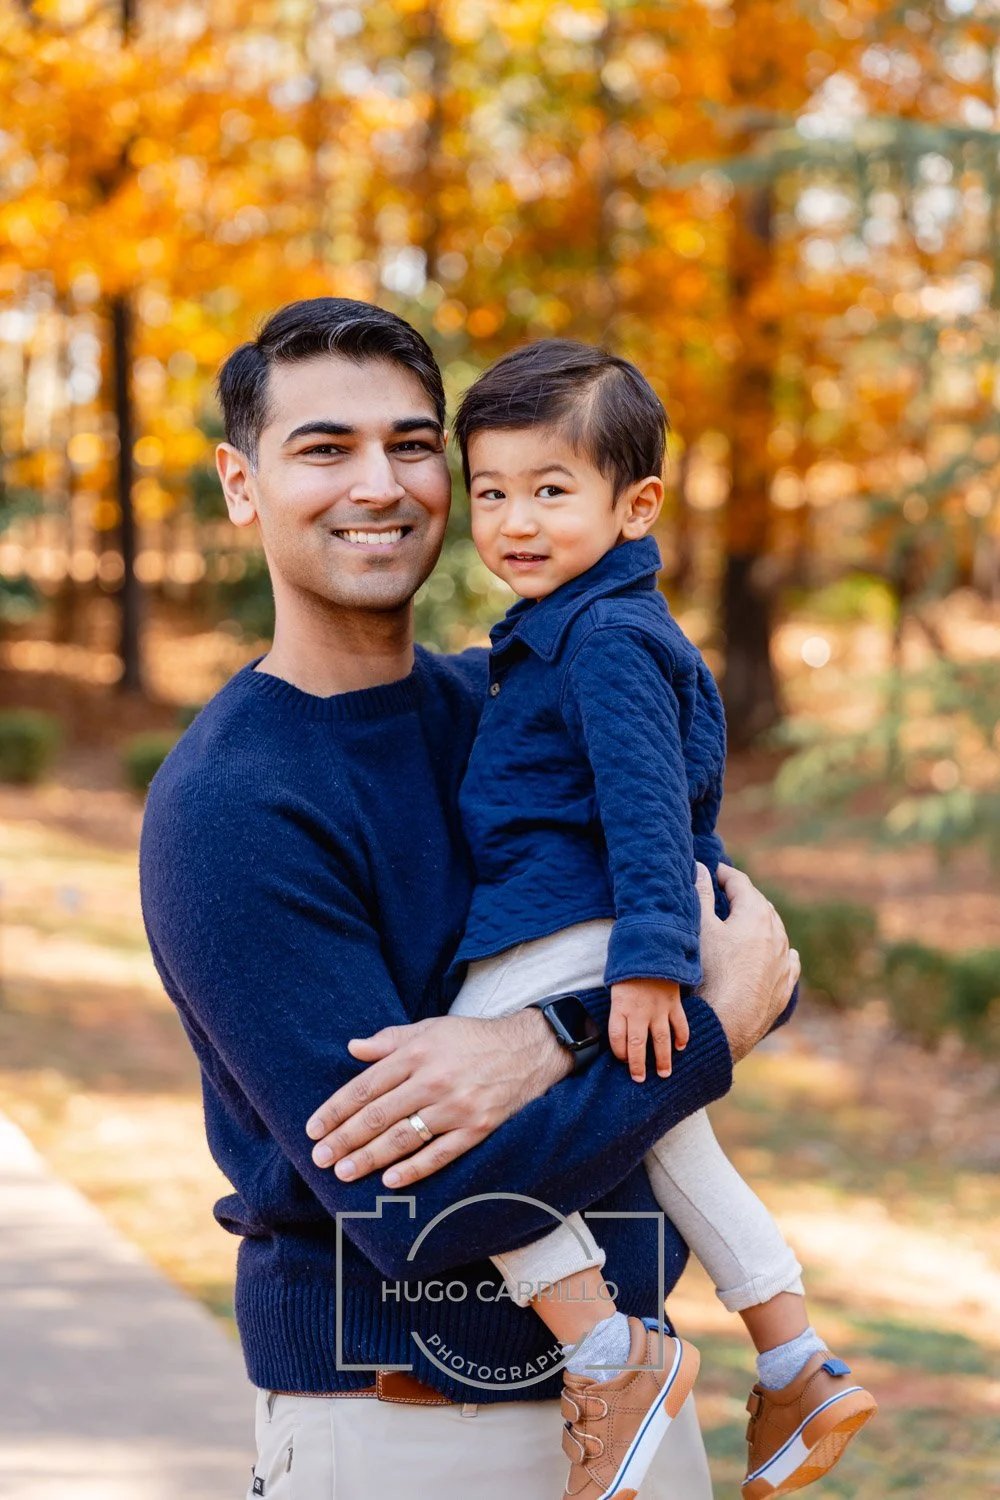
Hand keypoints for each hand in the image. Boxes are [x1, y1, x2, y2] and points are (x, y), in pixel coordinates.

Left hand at [304, 1010, 571, 1188]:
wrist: (528, 1049)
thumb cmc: (471, 1039)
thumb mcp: (430, 1028)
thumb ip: (390, 1040)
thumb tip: (353, 1048)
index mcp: (417, 1053)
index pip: (365, 1086)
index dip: (336, 1110)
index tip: (313, 1129)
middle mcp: (434, 1080)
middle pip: (378, 1116)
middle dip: (344, 1139)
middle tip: (320, 1159)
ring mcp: (456, 1107)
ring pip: (403, 1138)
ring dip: (369, 1158)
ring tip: (343, 1173)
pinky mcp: (477, 1128)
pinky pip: (439, 1154)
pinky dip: (413, 1169)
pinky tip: (389, 1181)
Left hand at [609, 978, 687, 1082]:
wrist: (650, 950)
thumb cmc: (629, 972)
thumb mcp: (615, 989)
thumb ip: (618, 1011)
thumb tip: (619, 1033)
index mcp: (620, 1007)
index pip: (617, 1039)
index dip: (619, 1053)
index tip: (622, 1060)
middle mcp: (639, 1012)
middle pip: (637, 1045)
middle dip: (638, 1066)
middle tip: (640, 1079)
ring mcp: (658, 1009)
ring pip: (660, 1040)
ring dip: (663, 1059)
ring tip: (664, 1073)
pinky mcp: (674, 1004)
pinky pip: (680, 1024)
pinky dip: (682, 1037)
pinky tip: (681, 1047)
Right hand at [696, 862, 799, 1062]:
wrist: (727, 1023)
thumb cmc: (710, 973)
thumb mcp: (700, 929)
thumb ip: (701, 894)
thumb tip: (702, 868)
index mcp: (755, 914)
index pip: (740, 883)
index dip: (724, 874)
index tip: (713, 871)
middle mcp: (776, 934)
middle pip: (759, 905)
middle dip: (742, 897)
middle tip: (725, 893)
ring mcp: (783, 961)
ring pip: (775, 932)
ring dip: (760, 922)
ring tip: (743, 922)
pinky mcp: (785, 985)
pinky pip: (787, 961)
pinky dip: (779, 952)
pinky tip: (780, 953)